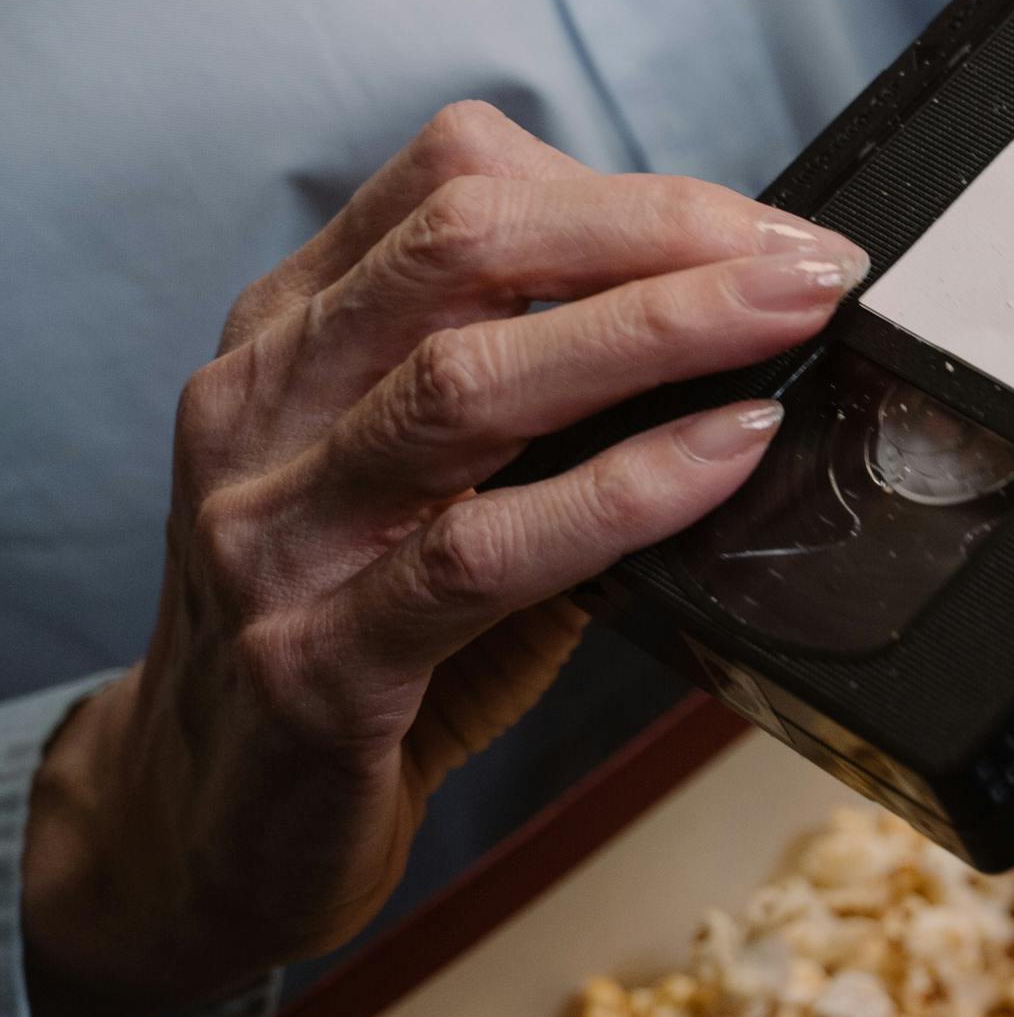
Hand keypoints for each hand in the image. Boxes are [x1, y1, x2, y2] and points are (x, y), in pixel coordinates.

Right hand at [25, 102, 859, 1016]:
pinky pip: (480, 552)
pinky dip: (620, 492)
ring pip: (466, 381)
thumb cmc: (350, 642)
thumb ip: (541, 406)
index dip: (627, 190)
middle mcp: (261, 406)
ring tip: (785, 325)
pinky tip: (719, 458)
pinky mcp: (316, 663)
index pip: (451, 183)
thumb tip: (741, 337)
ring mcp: (277, 533)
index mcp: (288, 332)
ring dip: (655, 334)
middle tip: (803, 265)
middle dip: (657, 235)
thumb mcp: (423, 486)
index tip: (761, 231)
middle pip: (464, 247)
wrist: (207, 833)